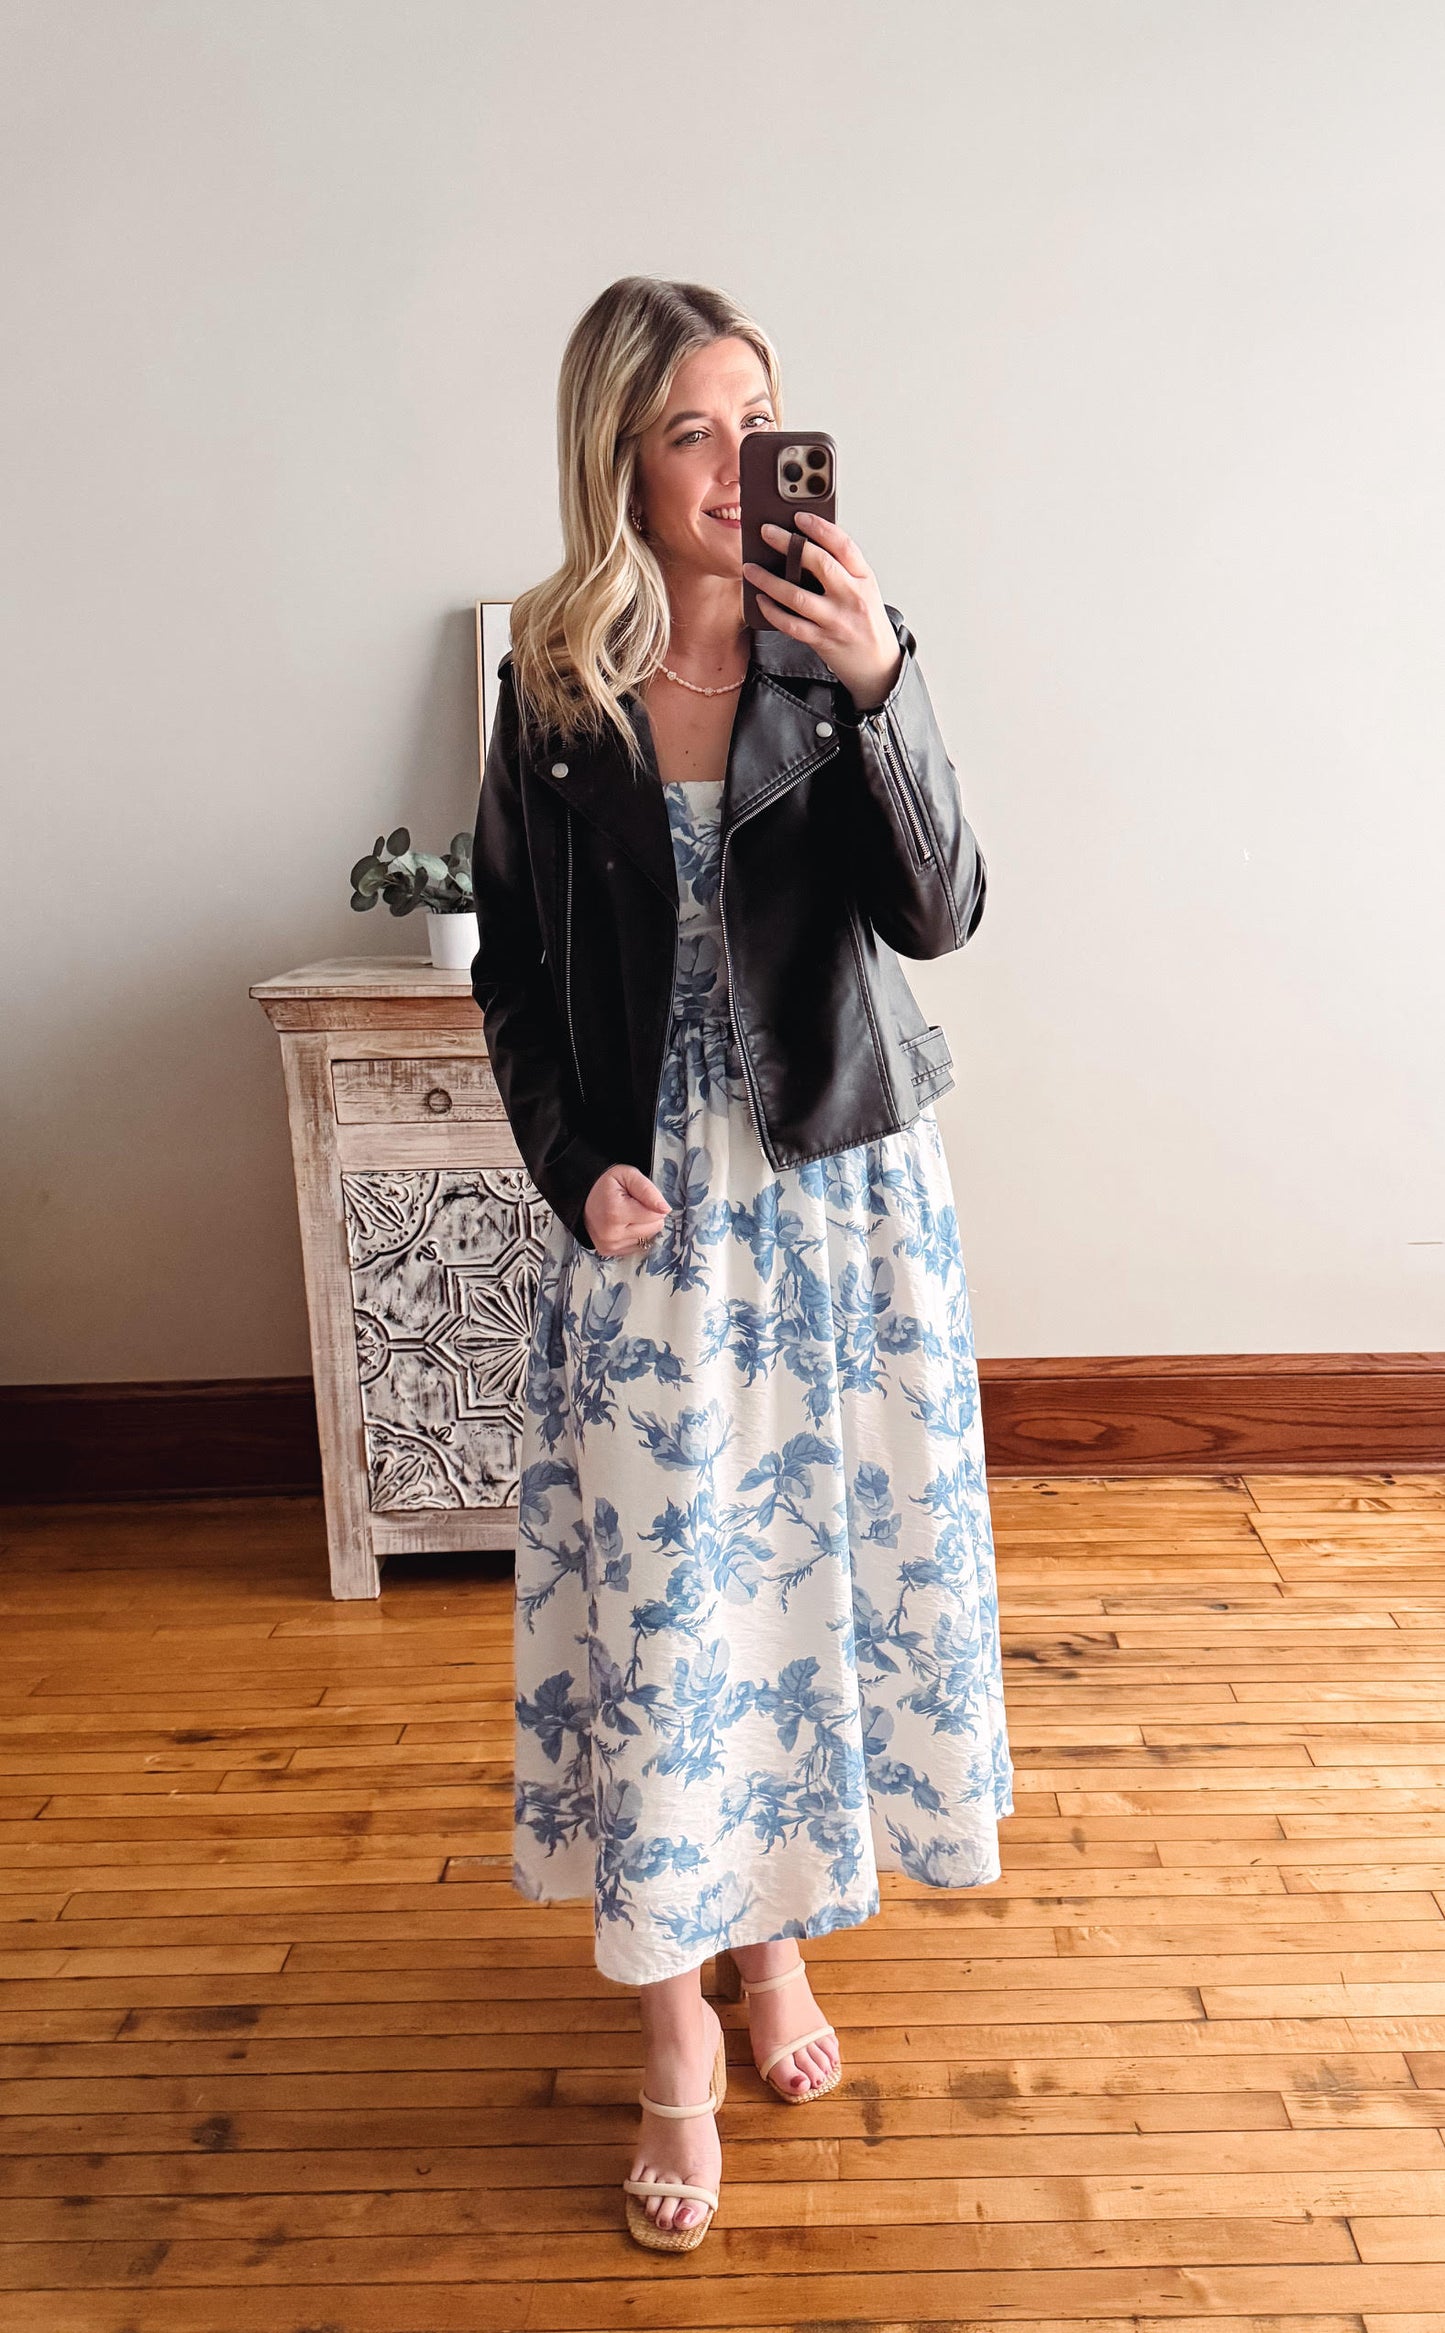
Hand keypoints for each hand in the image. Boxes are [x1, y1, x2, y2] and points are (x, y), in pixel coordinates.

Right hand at [583, 1163, 671, 1256]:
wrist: (581, 1196)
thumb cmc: (607, 1184)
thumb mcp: (628, 1175)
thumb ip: (648, 1191)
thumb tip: (665, 1209)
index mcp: (616, 1213)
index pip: (656, 1215)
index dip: (653, 1203)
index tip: (638, 1197)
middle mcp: (612, 1234)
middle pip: (654, 1229)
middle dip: (649, 1215)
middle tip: (633, 1205)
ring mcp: (609, 1245)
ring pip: (647, 1239)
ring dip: (642, 1226)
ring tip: (626, 1215)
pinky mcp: (609, 1252)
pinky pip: (637, 1246)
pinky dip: (634, 1235)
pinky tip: (623, 1225)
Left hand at [743, 511, 903, 709]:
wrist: (878, 664)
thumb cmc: (866, 622)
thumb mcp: (864, 590)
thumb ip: (842, 570)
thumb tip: (802, 547)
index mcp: (864, 578)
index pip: (843, 546)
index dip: (820, 527)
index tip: (799, 516)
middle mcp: (852, 597)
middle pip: (819, 563)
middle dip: (788, 544)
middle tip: (766, 532)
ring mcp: (836, 620)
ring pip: (797, 596)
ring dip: (769, 580)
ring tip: (750, 569)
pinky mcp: (823, 641)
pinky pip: (791, 624)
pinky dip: (772, 611)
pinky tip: (760, 599)